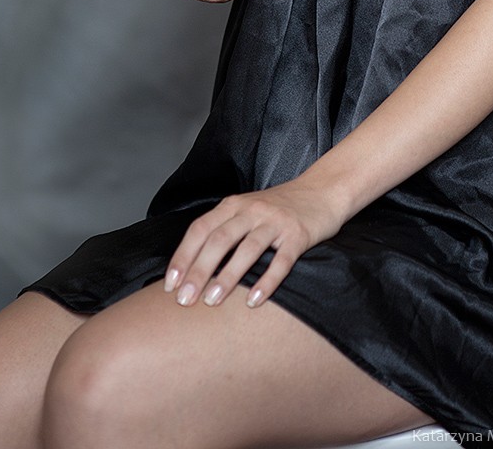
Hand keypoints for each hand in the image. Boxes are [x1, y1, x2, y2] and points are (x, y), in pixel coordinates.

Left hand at [162, 176, 345, 309]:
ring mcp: (276, 222)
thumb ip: (224, 230)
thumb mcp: (247, 211)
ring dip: (227, 277)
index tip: (170, 285)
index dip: (183, 257)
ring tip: (212, 302)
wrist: (322, 191)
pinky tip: (253, 301)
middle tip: (185, 300)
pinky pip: (280, 261)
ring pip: (247, 249)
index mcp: (234, 204)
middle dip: (198, 271)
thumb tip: (192, 269)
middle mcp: (252, 210)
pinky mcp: (298, 235)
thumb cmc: (279, 208)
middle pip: (219, 240)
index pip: (200, 229)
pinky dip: (266, 282)